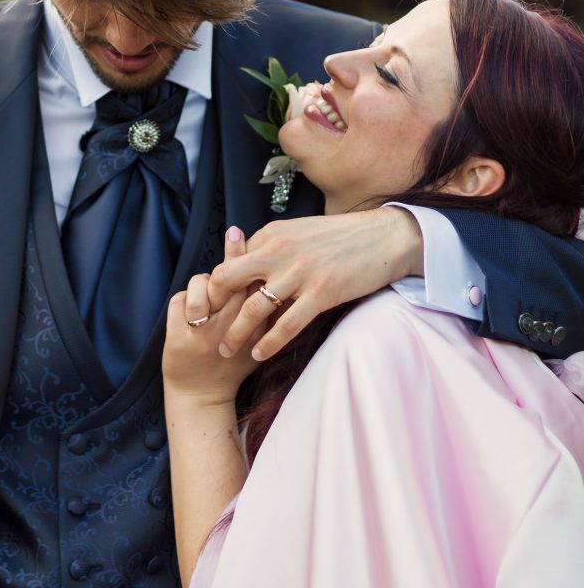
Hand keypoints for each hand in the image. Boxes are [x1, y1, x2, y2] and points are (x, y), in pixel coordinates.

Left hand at [163, 226, 262, 405]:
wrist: (204, 399)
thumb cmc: (235, 367)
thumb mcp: (259, 341)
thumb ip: (270, 315)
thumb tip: (274, 280)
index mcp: (256, 328)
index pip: (258, 285)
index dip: (252, 256)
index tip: (247, 233)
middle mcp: (233, 327)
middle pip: (231, 278)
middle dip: (233, 251)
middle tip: (235, 234)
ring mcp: (205, 333)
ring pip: (203, 283)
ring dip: (202, 283)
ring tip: (206, 290)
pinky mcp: (180, 338)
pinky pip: (179, 299)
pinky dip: (183, 299)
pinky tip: (189, 308)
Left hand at [207, 206, 422, 360]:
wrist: (384, 236)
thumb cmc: (341, 236)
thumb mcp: (299, 231)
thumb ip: (272, 246)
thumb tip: (247, 262)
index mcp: (272, 235)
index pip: (230, 262)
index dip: (214, 287)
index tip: (207, 307)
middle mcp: (279, 251)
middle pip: (228, 280)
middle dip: (213, 308)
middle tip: (203, 329)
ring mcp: (300, 273)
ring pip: (254, 307)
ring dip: (236, 333)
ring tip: (225, 350)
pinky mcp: (322, 293)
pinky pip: (287, 324)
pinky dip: (269, 343)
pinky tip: (259, 355)